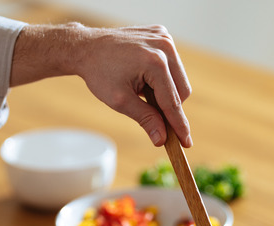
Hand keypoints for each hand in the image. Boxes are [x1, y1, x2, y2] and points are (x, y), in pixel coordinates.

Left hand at [10, 23, 191, 147]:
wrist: (86, 48)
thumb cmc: (100, 73)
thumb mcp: (120, 101)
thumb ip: (145, 119)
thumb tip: (161, 139)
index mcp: (155, 62)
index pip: (173, 102)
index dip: (179, 125)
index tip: (187, 143)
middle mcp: (164, 46)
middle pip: (182, 91)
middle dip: (170, 106)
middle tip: (149, 109)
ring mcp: (164, 37)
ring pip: (180, 78)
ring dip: (166, 90)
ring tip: (142, 89)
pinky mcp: (162, 34)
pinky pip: (172, 65)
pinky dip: (163, 76)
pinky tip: (143, 75)